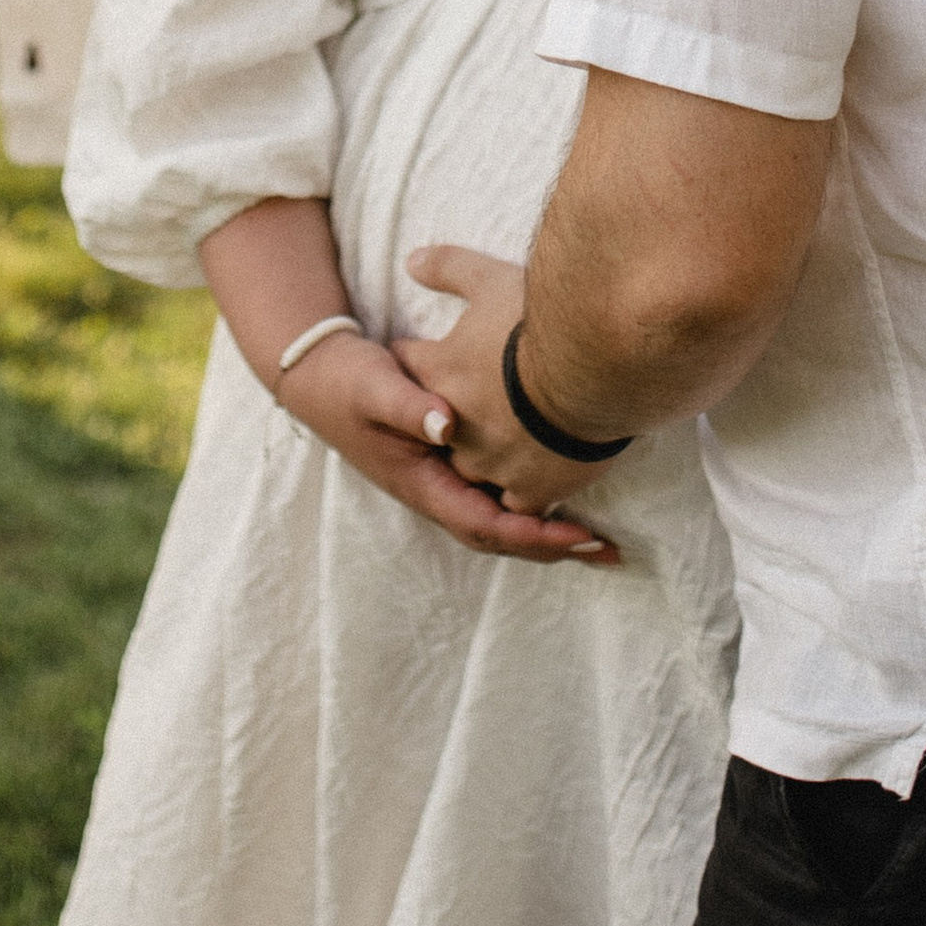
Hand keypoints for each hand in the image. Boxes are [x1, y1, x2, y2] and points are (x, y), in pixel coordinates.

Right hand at [280, 323, 617, 562]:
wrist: (320, 375)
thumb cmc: (350, 380)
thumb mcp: (375, 386)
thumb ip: (409, 404)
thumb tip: (447, 423)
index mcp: (421, 483)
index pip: (482, 525)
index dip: (531, 535)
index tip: (577, 534)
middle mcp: (436, 492)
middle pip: (500, 537)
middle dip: (551, 546)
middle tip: (604, 549)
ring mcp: (445, 483)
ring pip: (502, 523)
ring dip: (548, 534)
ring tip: (597, 541)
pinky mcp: (452, 467)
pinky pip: (498, 500)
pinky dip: (533, 509)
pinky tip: (566, 502)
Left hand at [392, 245, 613, 517]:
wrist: (594, 367)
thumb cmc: (540, 321)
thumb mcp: (489, 279)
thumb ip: (447, 267)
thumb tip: (410, 260)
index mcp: (439, 371)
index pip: (407, 361)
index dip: (417, 353)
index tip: (423, 350)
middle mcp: (454, 423)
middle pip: (436, 422)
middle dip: (448, 412)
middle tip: (473, 400)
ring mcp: (490, 462)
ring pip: (474, 467)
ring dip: (484, 456)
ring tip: (507, 442)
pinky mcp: (530, 489)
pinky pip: (520, 502)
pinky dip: (527, 491)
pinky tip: (540, 478)